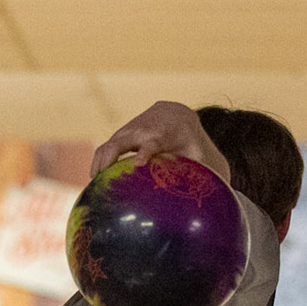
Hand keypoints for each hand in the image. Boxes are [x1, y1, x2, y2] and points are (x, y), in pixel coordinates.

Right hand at [92, 101, 229, 184]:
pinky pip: (105, 148)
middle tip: (101, 180)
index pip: (152, 142)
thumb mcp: (196, 152)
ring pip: (109, 144)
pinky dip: (98, 163)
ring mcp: (128, 131)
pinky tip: (93, 182)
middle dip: (109, 158)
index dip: (145, 151)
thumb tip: (214, 192)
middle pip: (121, 141)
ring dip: (98, 163)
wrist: (174, 113)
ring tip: (93, 185)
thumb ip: (200, 169)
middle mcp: (142, 130)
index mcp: (162, 134)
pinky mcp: (120, 136)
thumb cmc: (187, 139)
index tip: (139, 163)